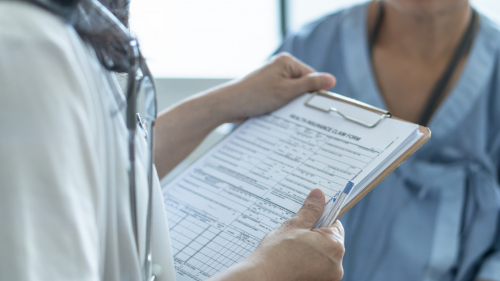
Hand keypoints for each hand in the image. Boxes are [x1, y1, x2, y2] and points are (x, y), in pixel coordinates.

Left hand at [154, 53, 334, 176]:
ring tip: (291, 117)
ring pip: (291, 95)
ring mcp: (271, 80)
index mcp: (286, 62)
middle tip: (307, 116)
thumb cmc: (255, 96)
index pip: (312, 77)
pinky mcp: (265, 91)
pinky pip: (280, 99)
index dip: (316, 93)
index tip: (321, 109)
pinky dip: (282, 108)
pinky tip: (281, 118)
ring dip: (292, 107)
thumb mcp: (287, 92)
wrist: (227, 105)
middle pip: (302, 86)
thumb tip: (332, 80)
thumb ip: (310, 86)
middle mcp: (279, 68)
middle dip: (303, 101)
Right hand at [210, 189, 344, 280]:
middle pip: (330, 241)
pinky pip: (318, 267)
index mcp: (334, 245)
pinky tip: (293, 260)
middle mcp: (337, 264)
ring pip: (323, 255)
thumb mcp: (293, 226)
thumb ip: (310, 210)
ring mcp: (329, 277)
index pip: (335, 224)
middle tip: (296, 234)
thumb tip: (319, 195)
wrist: (262, 278)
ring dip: (311, 249)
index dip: (321, 218)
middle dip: (315, 235)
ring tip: (292, 248)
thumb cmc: (276, 253)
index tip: (308, 219)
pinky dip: (308, 262)